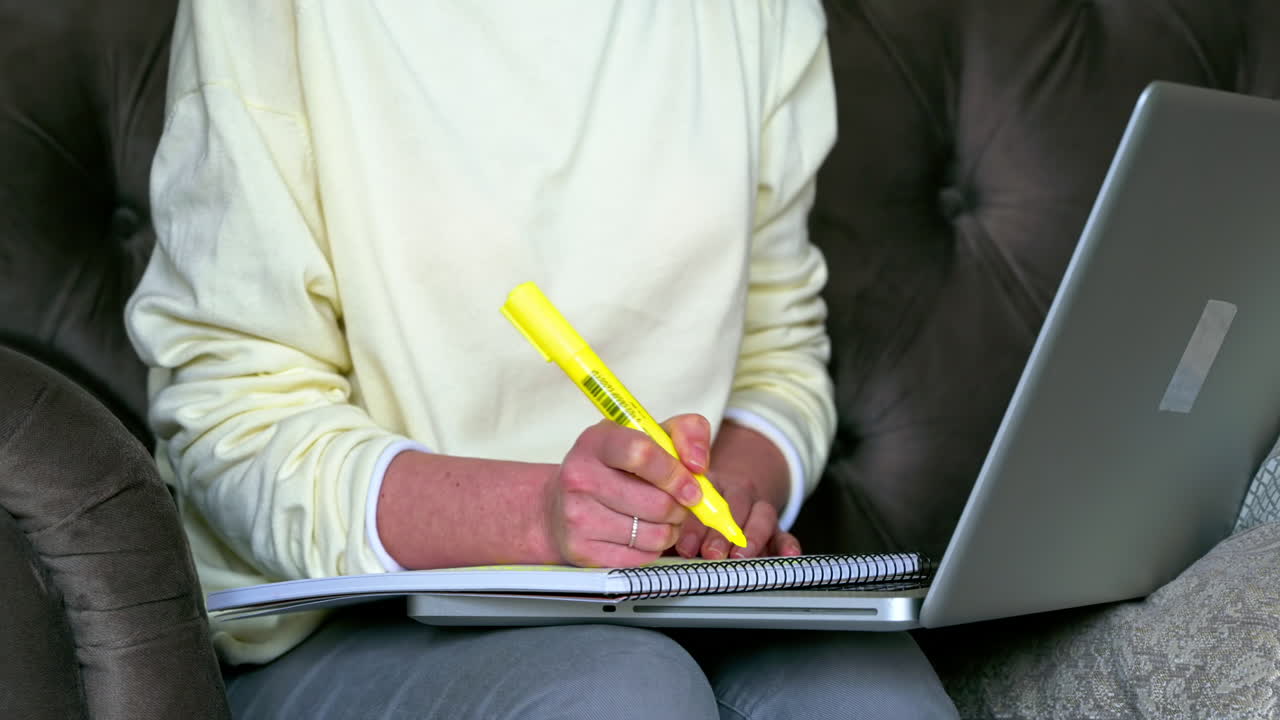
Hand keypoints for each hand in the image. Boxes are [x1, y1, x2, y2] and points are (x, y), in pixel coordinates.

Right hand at [547, 415, 712, 566]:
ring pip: (654, 534)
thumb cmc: (614, 467)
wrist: (560, 504)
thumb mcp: (647, 436)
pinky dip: (652, 548)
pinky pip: (641, 557)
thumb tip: (698, 464)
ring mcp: (577, 515)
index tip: (694, 487)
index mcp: (598, 441)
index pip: (641, 453)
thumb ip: (685, 433)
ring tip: (659, 518)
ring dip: (669, 529)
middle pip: (656, 503)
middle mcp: (580, 476)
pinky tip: (640, 534)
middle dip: (680, 508)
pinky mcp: (581, 549)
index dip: (676, 474)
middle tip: (678, 503)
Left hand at [669, 419, 801, 559]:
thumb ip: (670, 521)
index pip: (703, 498)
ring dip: (751, 538)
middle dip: (721, 533)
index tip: (685, 546)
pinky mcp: (775, 526)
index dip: (694, 525)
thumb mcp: (678, 505)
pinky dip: (787, 543)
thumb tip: (654, 545)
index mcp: (708, 482)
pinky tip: (788, 554)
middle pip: (734, 506)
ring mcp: (758, 507)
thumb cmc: (693, 507)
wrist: (727, 494)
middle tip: (711, 553)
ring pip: (762, 515)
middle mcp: (736, 492)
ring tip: (740, 557)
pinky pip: (784, 531)